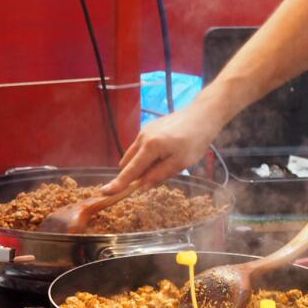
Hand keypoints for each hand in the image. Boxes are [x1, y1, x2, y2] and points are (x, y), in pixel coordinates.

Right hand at [101, 103, 220, 193]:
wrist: (202, 115)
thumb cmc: (194, 140)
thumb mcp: (180, 163)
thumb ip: (159, 175)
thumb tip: (142, 186)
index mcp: (150, 147)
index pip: (131, 171)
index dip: (119, 183)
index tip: (105, 192)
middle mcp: (142, 137)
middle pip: (128, 163)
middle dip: (134, 175)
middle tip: (155, 177)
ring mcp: (144, 131)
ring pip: (133, 155)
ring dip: (140, 165)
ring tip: (165, 163)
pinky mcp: (148, 128)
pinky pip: (140, 147)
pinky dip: (145, 156)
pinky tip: (164, 154)